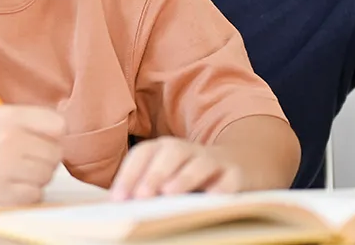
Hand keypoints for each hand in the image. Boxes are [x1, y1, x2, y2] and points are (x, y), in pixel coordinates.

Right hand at [0, 105, 64, 203]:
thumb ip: (28, 118)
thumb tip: (63, 127)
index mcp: (9, 116)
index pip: (59, 125)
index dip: (55, 134)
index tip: (45, 139)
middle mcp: (8, 140)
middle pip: (55, 153)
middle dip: (47, 157)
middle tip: (29, 158)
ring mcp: (3, 168)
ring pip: (47, 175)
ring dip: (38, 176)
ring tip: (18, 171)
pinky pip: (34, 195)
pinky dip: (28, 193)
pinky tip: (13, 185)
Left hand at [110, 137, 241, 200]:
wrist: (237, 163)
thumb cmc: (190, 177)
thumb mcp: (166, 177)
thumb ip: (145, 186)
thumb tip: (118, 205)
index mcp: (166, 149)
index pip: (144, 153)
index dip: (129, 173)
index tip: (118, 199)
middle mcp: (189, 150)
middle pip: (171, 153)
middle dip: (154, 173)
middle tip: (141, 196)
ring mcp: (214, 160)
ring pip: (200, 163)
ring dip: (184, 177)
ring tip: (169, 195)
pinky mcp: (236, 174)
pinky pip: (230, 179)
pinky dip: (221, 188)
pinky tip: (212, 199)